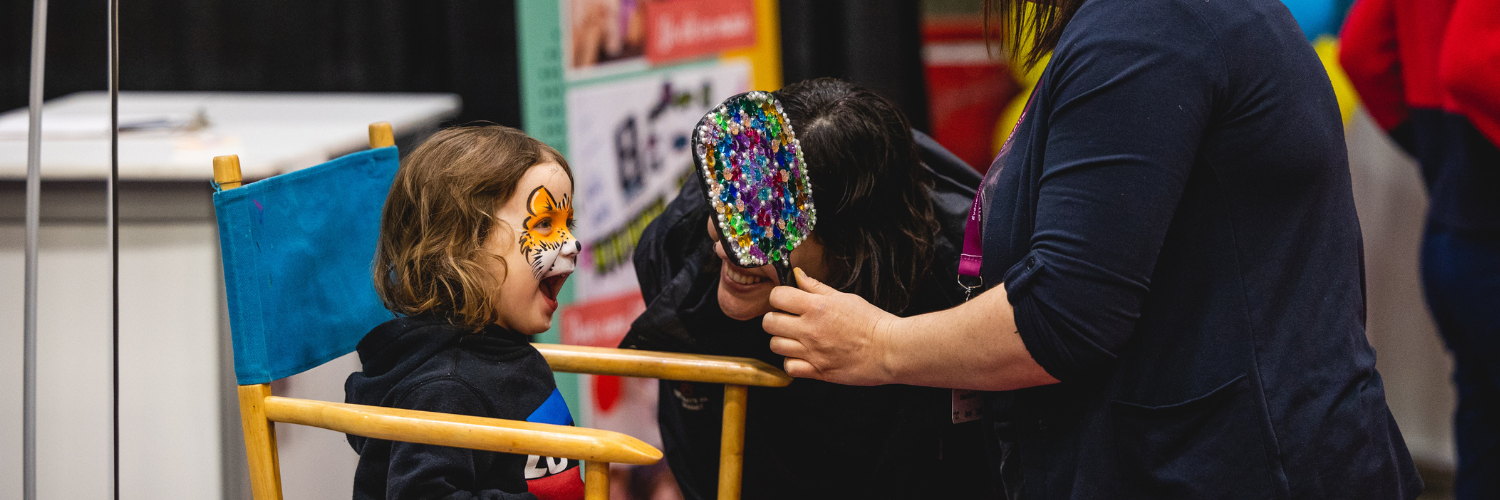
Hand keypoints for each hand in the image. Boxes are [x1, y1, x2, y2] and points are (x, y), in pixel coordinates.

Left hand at [763, 268, 899, 385]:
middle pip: (769, 322)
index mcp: (817, 307)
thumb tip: (798, 275)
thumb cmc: (871, 322)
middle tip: (787, 320)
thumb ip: (817, 288)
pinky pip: (789, 367)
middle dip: (775, 319)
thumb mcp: (844, 298)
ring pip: (775, 345)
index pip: (777, 297)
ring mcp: (812, 352)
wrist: (890, 350)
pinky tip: (803, 356)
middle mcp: (810, 329)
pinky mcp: (818, 371)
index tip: (786, 301)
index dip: (779, 297)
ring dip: (783, 341)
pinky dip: (792, 362)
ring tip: (796, 339)